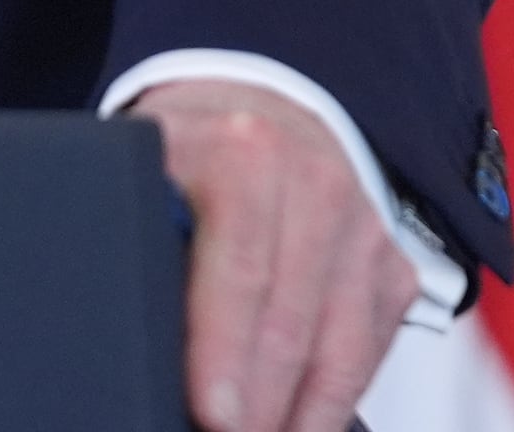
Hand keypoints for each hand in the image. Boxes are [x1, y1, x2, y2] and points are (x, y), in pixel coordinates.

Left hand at [131, 78, 418, 431]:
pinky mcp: (392, 269)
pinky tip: (295, 426)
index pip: (240, 269)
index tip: (209, 412)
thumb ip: (136, 228)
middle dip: (258, 404)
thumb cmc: (189, 155)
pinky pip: (367, 354)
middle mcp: (317, 186)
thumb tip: (121, 315)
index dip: (223, 351)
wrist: (264, 111)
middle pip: (291, 323)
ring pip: (339, 350)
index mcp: (244, 154)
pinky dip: (330, 403)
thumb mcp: (144, 166)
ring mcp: (364, 229)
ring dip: (298, 417)